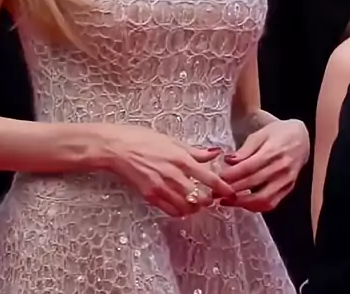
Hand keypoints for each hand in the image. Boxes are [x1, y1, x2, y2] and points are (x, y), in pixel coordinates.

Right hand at [102, 125, 236, 216]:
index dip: (223, 187)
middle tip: (211, 196)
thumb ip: (194, 151)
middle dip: (209, 199)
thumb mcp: (171, 140)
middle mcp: (173, 176)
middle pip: (200, 198)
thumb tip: (214, 153)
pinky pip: (171, 210)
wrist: (117, 148)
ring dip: (194, 207)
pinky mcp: (150, 197)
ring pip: (187, 207)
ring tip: (196, 201)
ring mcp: (161, 188)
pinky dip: (180, 211)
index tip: (232, 192)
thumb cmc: (142, 138)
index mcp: (181, 159)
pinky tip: (181, 204)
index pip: (209, 178)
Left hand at [219, 119, 309, 211]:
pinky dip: (257, 207)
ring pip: (263, 198)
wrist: (302, 138)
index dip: (232, 175)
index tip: (218, 178)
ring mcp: (286, 181)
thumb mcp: (260, 134)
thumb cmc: (278, 133)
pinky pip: (272, 203)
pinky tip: (243, 204)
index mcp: (272, 151)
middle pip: (253, 183)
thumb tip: (228, 161)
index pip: (249, 167)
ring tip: (226, 201)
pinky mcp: (289, 189)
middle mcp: (281, 168)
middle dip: (232, 190)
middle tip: (215, 193)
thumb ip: (245, 150)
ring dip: (243, 203)